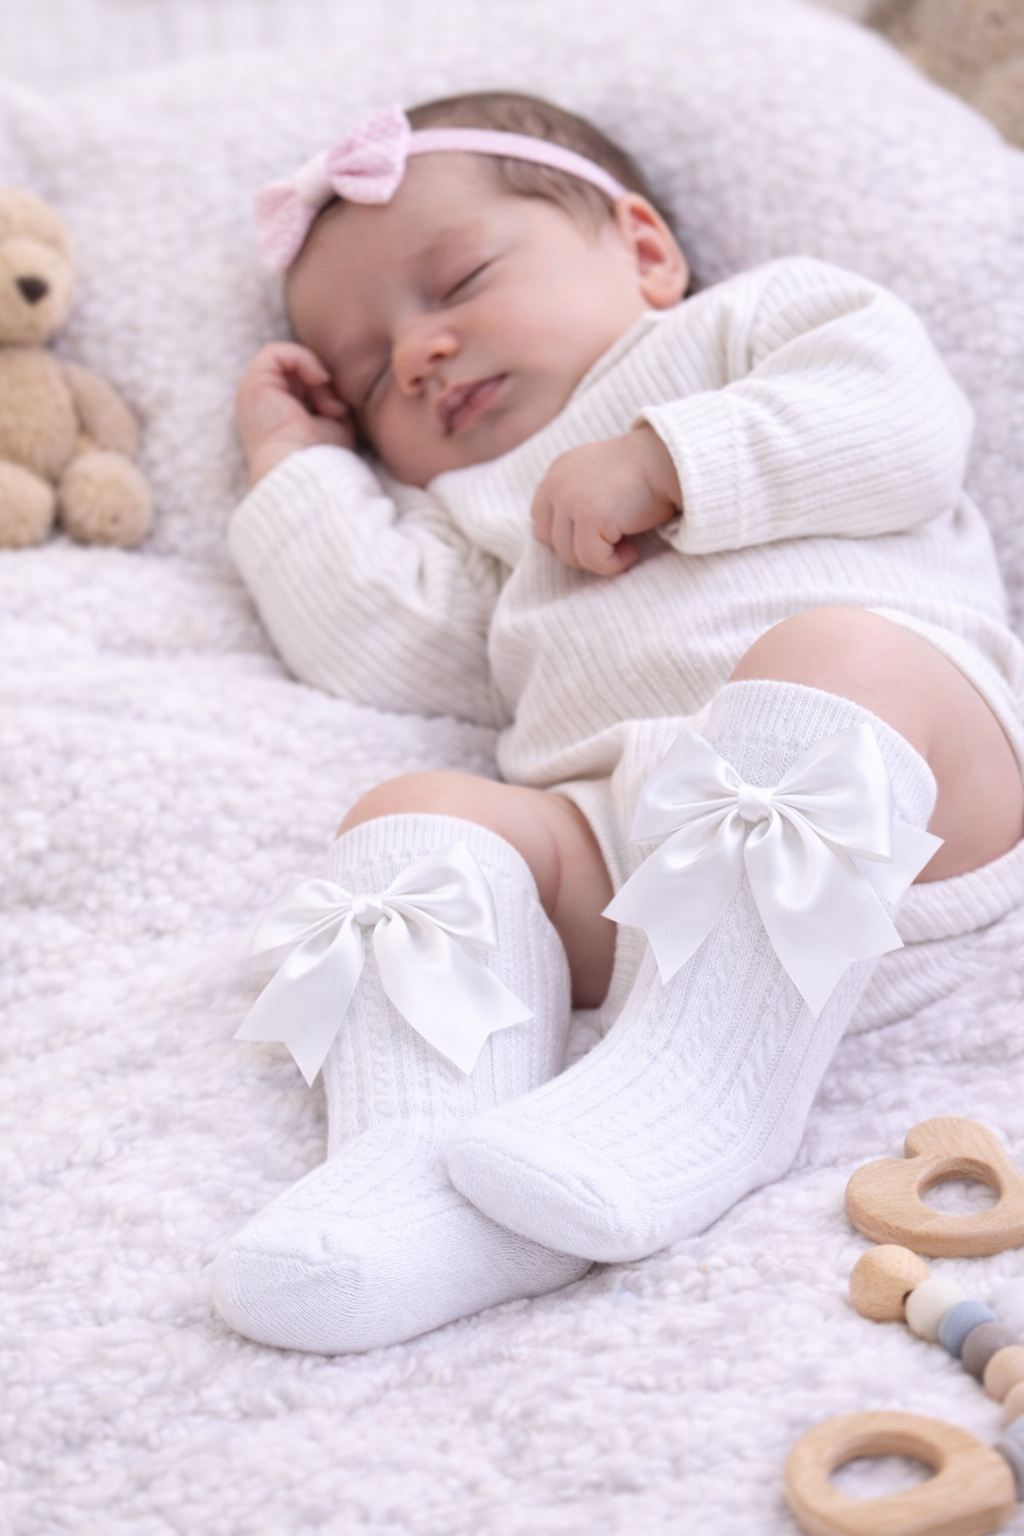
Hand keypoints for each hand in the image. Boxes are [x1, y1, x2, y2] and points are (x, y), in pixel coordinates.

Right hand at [236, 342, 355, 485]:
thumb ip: (330, 398)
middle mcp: (261, 402)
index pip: (300, 384)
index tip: (341, 412)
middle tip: (336, 409)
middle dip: (322, 384)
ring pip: (288, 360)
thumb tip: (328, 378)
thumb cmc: (322, 457)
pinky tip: (319, 380)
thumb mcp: (333, 423)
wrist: (305, 471)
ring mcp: (253, 392)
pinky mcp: (253, 383)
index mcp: (275, 413)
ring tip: (327, 403)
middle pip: (296, 371)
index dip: (324, 389)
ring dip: (314, 374)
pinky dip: (303, 360)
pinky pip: (277, 353)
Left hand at [530, 427, 680, 575]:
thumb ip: (579, 498)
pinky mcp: (589, 517)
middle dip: (581, 548)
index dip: (567, 535)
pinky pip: (593, 560)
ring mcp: (569, 500)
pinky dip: (614, 564)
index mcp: (558, 472)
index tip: (598, 534)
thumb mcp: (600, 478)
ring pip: (570, 556)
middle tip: (614, 542)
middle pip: (551, 541)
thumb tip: (571, 539)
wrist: (671, 460)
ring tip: (627, 544)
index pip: (541, 519)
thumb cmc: (645, 473)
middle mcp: (557, 484)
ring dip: (600, 558)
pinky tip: (633, 550)